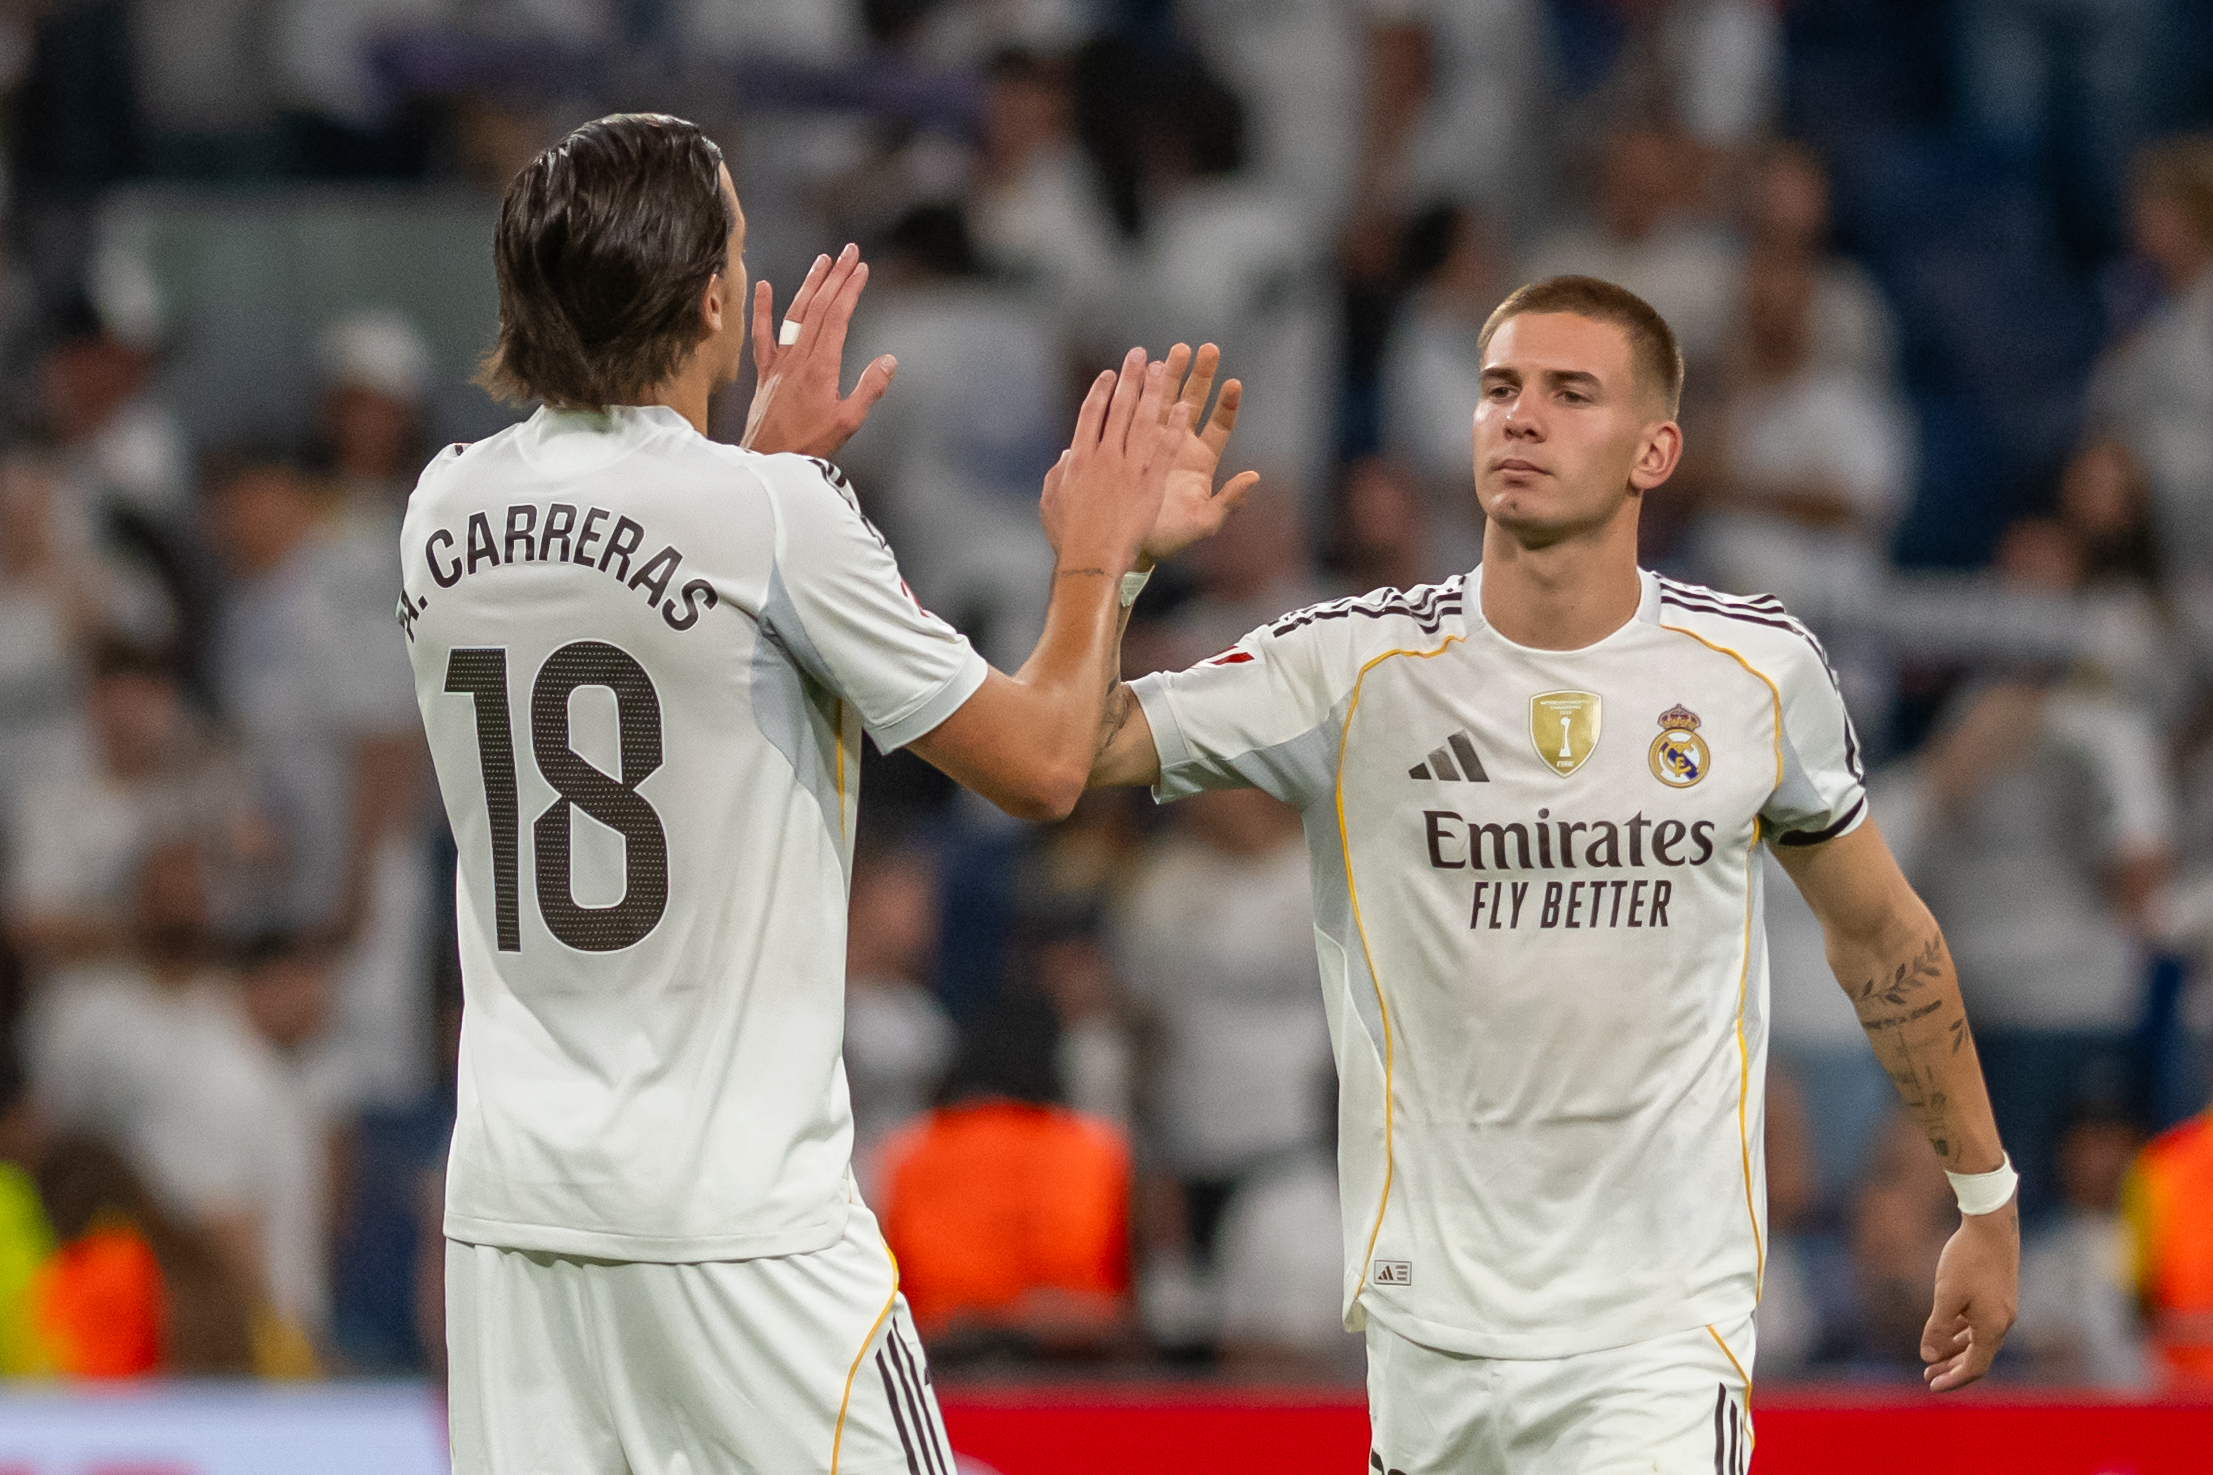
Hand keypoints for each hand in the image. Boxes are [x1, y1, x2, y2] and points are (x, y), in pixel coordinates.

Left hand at [742, 244, 897, 458]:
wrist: (767, 459)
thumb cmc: (809, 445)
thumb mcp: (848, 422)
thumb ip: (869, 389)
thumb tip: (890, 360)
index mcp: (821, 368)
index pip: (837, 317)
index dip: (850, 289)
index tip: (862, 268)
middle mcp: (799, 358)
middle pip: (818, 307)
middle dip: (836, 277)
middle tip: (849, 252)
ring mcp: (779, 362)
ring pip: (794, 314)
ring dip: (809, 284)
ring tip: (822, 261)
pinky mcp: (764, 371)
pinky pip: (761, 335)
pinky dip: (762, 309)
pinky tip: (764, 285)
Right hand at [1039, 348, 1185, 572]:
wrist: (1090, 560)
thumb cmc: (1068, 537)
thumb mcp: (1051, 501)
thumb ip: (1059, 473)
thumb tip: (1067, 454)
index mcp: (1079, 458)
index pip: (1091, 414)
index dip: (1101, 391)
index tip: (1109, 374)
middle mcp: (1105, 456)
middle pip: (1120, 408)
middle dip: (1131, 378)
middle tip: (1139, 355)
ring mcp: (1129, 468)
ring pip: (1144, 420)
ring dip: (1155, 391)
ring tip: (1164, 366)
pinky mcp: (1150, 484)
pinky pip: (1165, 448)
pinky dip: (1175, 427)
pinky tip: (1184, 407)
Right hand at [1138, 342, 1259, 565]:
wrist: (1129, 542)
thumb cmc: (1170, 537)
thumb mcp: (1204, 522)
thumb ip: (1229, 501)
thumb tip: (1254, 477)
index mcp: (1202, 461)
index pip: (1220, 425)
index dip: (1226, 404)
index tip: (1233, 383)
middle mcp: (1181, 444)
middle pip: (1195, 402)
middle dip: (1202, 376)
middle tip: (1208, 350)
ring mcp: (1155, 440)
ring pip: (1167, 399)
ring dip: (1172, 374)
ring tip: (1178, 349)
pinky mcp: (1132, 441)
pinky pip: (1138, 411)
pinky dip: (1143, 391)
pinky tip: (1146, 370)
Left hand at [1921, 1201, 2017, 1391]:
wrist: (1991, 1226)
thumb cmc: (1968, 1260)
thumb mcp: (1946, 1296)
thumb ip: (1937, 1329)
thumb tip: (1928, 1357)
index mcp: (1992, 1328)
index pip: (1974, 1367)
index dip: (1953, 1379)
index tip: (1930, 1385)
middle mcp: (2002, 1323)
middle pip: (1977, 1356)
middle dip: (1951, 1367)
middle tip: (1926, 1374)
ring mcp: (2002, 1309)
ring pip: (1978, 1339)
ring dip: (1955, 1349)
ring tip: (1932, 1356)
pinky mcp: (1998, 1295)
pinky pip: (1979, 1323)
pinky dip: (1962, 1331)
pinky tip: (1946, 1330)